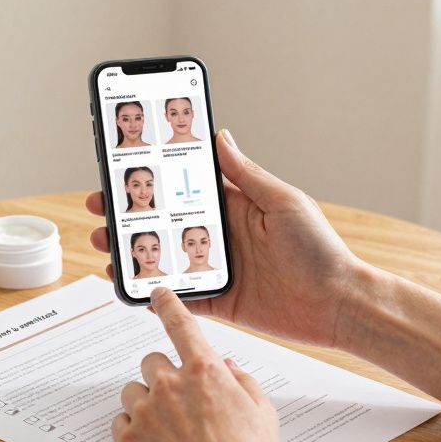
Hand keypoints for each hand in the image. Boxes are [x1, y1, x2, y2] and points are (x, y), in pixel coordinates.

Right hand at [88, 129, 366, 346]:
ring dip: (133, 253)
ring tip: (106, 246)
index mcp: (236, 206)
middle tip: (101, 207)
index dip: (154, 179)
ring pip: (164, 258)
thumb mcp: (283, 202)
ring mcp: (219, 269)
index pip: (185, 188)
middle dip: (129, 216)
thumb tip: (220, 137)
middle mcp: (223, 237)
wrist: (339, 304)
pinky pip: (180, 296)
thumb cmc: (321, 250)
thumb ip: (246, 175)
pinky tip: (132, 286)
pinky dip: (154, 293)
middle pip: (165, 223)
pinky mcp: (221, 301)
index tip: (124, 168)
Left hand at [113, 287, 283, 441]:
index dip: (168, 304)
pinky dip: (134, 430)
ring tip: (168, 431)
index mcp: (204, 371)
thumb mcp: (263, 414)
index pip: (181, 324)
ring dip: (146, 403)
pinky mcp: (127, 439)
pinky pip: (120, 421)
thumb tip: (226, 366)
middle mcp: (170, 384)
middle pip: (152, 361)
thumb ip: (242, 381)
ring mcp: (145, 411)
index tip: (158, 294)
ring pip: (133, 391)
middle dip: (163, 377)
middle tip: (179, 404)